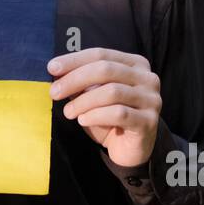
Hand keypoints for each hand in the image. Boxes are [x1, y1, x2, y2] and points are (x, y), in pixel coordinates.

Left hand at [48, 48, 161, 168]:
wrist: (130, 149)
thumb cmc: (109, 118)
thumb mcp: (93, 95)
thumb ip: (80, 81)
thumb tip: (56, 69)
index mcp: (134, 64)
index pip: (101, 55)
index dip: (74, 60)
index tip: (52, 68)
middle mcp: (147, 78)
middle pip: (106, 69)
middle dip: (75, 79)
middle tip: (54, 92)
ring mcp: (151, 99)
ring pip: (112, 92)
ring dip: (83, 101)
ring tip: (68, 112)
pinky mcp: (149, 121)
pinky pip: (119, 113)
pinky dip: (96, 115)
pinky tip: (83, 120)